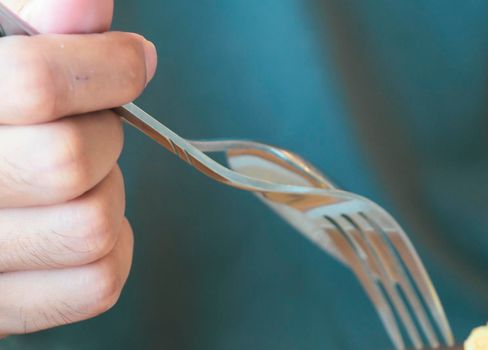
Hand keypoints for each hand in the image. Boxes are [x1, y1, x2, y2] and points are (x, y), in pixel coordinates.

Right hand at [0, 0, 156, 336]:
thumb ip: (32, 30)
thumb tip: (88, 6)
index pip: (33, 86)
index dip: (106, 66)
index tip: (133, 60)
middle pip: (70, 160)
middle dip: (102, 134)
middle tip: (85, 127)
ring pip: (92, 226)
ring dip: (107, 193)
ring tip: (78, 181)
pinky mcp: (3, 309)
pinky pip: (99, 282)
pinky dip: (115, 248)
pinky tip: (86, 219)